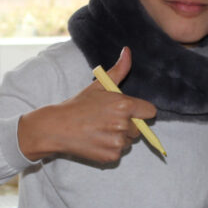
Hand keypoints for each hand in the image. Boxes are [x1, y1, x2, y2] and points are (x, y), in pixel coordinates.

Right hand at [17, 47, 156, 162]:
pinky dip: (111, 148)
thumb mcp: (99, 86)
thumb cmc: (78, 106)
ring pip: (129, 140)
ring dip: (120, 137)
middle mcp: (124, 125)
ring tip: (100, 130)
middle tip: (107, 120)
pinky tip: (97, 141)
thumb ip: (118, 70)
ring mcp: (118, 143)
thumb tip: (127, 51)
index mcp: (124, 106)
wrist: (57, 128)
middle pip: (139, 127)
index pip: (150, 111)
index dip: (140, 111)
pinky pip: (120, 152)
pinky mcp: (112, 156)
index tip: (130, 111)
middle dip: (128, 124)